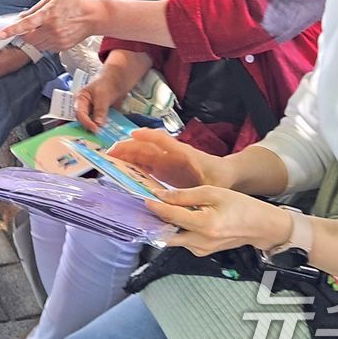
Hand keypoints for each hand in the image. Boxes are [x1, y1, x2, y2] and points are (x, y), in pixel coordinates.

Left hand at [0, 0, 103, 51]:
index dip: (12, 30)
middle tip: (26, 27)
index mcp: (48, 15)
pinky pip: (46, 47)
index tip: (1, 34)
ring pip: (36, 44)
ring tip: (43, 27)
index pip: (26, 24)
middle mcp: (52, 29)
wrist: (95, 15)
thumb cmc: (75, 3)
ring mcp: (58, 40)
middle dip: (23, 34)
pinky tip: (51, 32)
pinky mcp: (62, 47)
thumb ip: (35, 9)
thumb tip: (21, 17)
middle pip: (28, 38)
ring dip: (33, 38)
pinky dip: (43, 42)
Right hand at [72, 71, 128, 131]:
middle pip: (84, 121)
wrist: (118, 80)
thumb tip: (98, 124)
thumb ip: (100, 110)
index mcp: (80, 100)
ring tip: (104, 136)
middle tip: (98, 135)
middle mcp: (85, 108)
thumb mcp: (102, 96)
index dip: (86, 122)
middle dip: (91, 128)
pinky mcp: (101, 117)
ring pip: (93, 124)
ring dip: (98, 130)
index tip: (95, 129)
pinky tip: (110, 133)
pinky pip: (102, 124)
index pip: (80, 113)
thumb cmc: (106, 83)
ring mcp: (93, 113)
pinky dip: (105, 129)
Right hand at [109, 127, 226, 188]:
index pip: (164, 141)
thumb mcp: (210, 188)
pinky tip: (122, 168)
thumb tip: (174, 203)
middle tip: (111, 152)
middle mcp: (172, 154)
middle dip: (128, 147)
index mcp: (184, 154)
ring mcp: (166, 160)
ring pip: (143, 154)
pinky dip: (133, 164)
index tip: (133, 135)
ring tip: (111, 158)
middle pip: (147, 147)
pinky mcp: (164, 168)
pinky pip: (145, 163)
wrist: (226, 176)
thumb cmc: (220, 179)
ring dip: (127, 154)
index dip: (148, 137)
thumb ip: (192, 195)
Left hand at [145, 185, 291, 255]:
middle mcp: (201, 242)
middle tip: (142, 206)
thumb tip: (161, 196)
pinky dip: (175, 229)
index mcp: (205, 225)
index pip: (171, 217)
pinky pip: (182, 241)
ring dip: (163, 224)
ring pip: (173, 238)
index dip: (154, 207)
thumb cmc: (241, 206)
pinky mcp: (202, 252)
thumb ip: (185, 195)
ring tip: (157, 208)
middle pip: (166, 233)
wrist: (261, 226)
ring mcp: (201, 250)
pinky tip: (174, 216)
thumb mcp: (213, 192)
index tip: (143, 197)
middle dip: (153, 220)